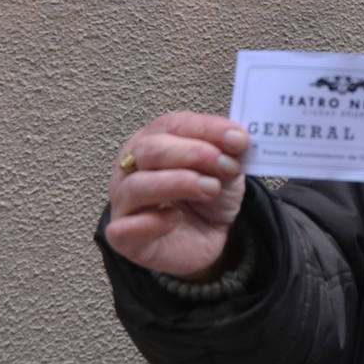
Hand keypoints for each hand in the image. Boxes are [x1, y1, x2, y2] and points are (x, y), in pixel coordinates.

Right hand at [105, 112, 248, 279]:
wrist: (207, 238)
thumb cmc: (207, 198)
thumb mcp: (226, 170)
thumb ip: (228, 154)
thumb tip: (236, 140)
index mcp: (154, 141)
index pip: (172, 125)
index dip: (207, 129)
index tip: (239, 139)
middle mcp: (132, 168)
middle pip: (149, 149)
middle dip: (193, 154)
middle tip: (226, 165)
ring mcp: (124, 202)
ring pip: (137, 186)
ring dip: (179, 184)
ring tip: (211, 189)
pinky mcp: (125, 237)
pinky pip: (126, 228)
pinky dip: (152, 222)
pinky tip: (175, 218)